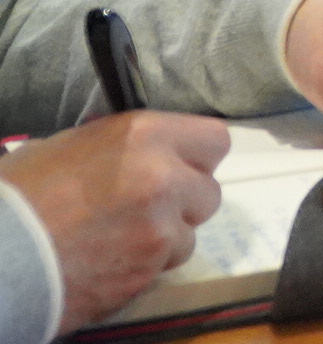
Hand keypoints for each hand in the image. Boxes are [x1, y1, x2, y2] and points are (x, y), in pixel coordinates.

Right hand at [0, 114, 230, 328]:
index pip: (213, 140)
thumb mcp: (68, 148)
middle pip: (208, 192)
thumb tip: (140, 150)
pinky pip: (161, 269)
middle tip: (146, 209)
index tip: (179, 167)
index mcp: (145, 137)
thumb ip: (120, 147)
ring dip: (163, 240)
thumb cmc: (19, 198)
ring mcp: (159, 231)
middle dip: (183, 202)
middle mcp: (164, 179)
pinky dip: (141, 269)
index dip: (196, 157)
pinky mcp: (145, 274)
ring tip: (116, 242)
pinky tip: (105, 265)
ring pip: (188, 236)